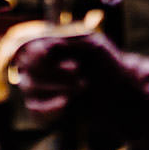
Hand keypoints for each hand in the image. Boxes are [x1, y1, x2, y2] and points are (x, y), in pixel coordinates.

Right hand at [14, 32, 148, 146]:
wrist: (121, 96)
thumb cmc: (108, 66)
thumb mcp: (94, 46)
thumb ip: (69, 40)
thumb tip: (45, 45)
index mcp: (48, 46)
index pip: (29, 48)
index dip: (42, 55)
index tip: (65, 62)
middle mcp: (38, 66)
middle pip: (27, 67)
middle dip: (54, 73)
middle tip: (80, 75)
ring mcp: (38, 87)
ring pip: (29, 86)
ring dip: (57, 87)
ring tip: (82, 87)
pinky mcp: (43, 108)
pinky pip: (34, 109)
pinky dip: (49, 107)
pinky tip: (66, 104)